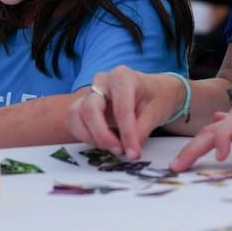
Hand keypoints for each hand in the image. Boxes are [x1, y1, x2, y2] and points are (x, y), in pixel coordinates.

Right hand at [67, 66, 185, 159]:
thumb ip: (141, 131)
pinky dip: (85, 136)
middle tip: (120, 151)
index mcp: (122, 77)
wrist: (153, 92)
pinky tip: (104, 143)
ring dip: (91, 137)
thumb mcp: (156, 113)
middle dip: (103, 135)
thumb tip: (130, 152)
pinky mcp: (84, 105)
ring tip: (113, 148)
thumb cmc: (156, 97)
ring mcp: (90, 93)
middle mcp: (102, 82)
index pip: (120, 109)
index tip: (133, 153)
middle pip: (90, 109)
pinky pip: (75, 122)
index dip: (127, 134)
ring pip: (76, 115)